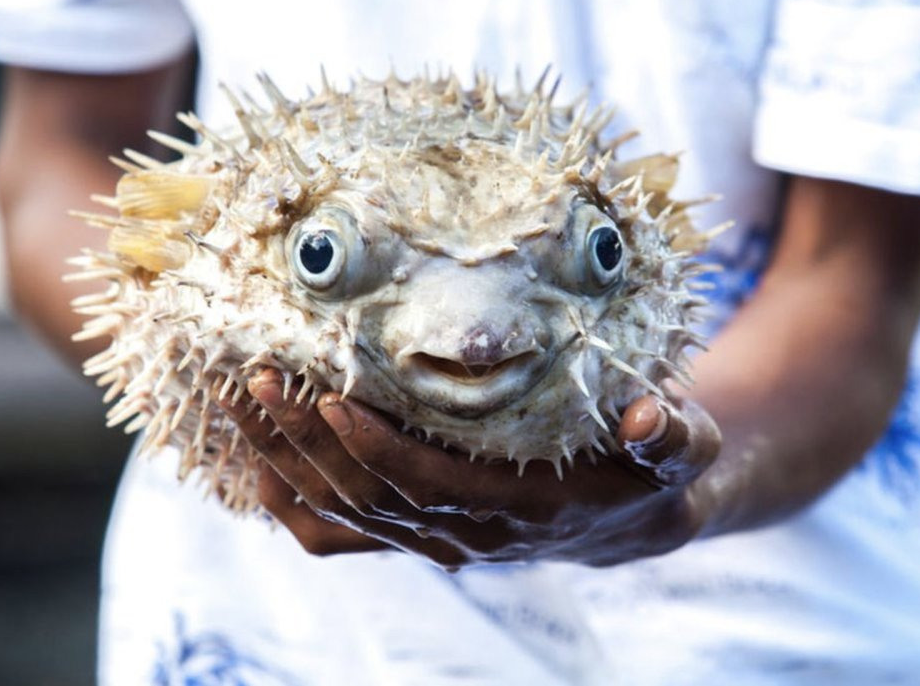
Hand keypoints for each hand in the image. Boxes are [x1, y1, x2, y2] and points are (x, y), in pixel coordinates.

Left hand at [228, 369, 720, 567]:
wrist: (627, 518)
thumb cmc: (646, 468)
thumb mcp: (681, 451)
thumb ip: (673, 436)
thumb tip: (652, 419)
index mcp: (519, 510)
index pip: (431, 485)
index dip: (378, 449)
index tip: (332, 399)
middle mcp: (463, 535)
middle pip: (367, 495)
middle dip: (307, 441)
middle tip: (260, 378)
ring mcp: (430, 540)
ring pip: (340, 511)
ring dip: (284, 460)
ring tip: (238, 399)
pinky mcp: (411, 534)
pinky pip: (334, 534)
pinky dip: (287, 502)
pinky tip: (253, 457)